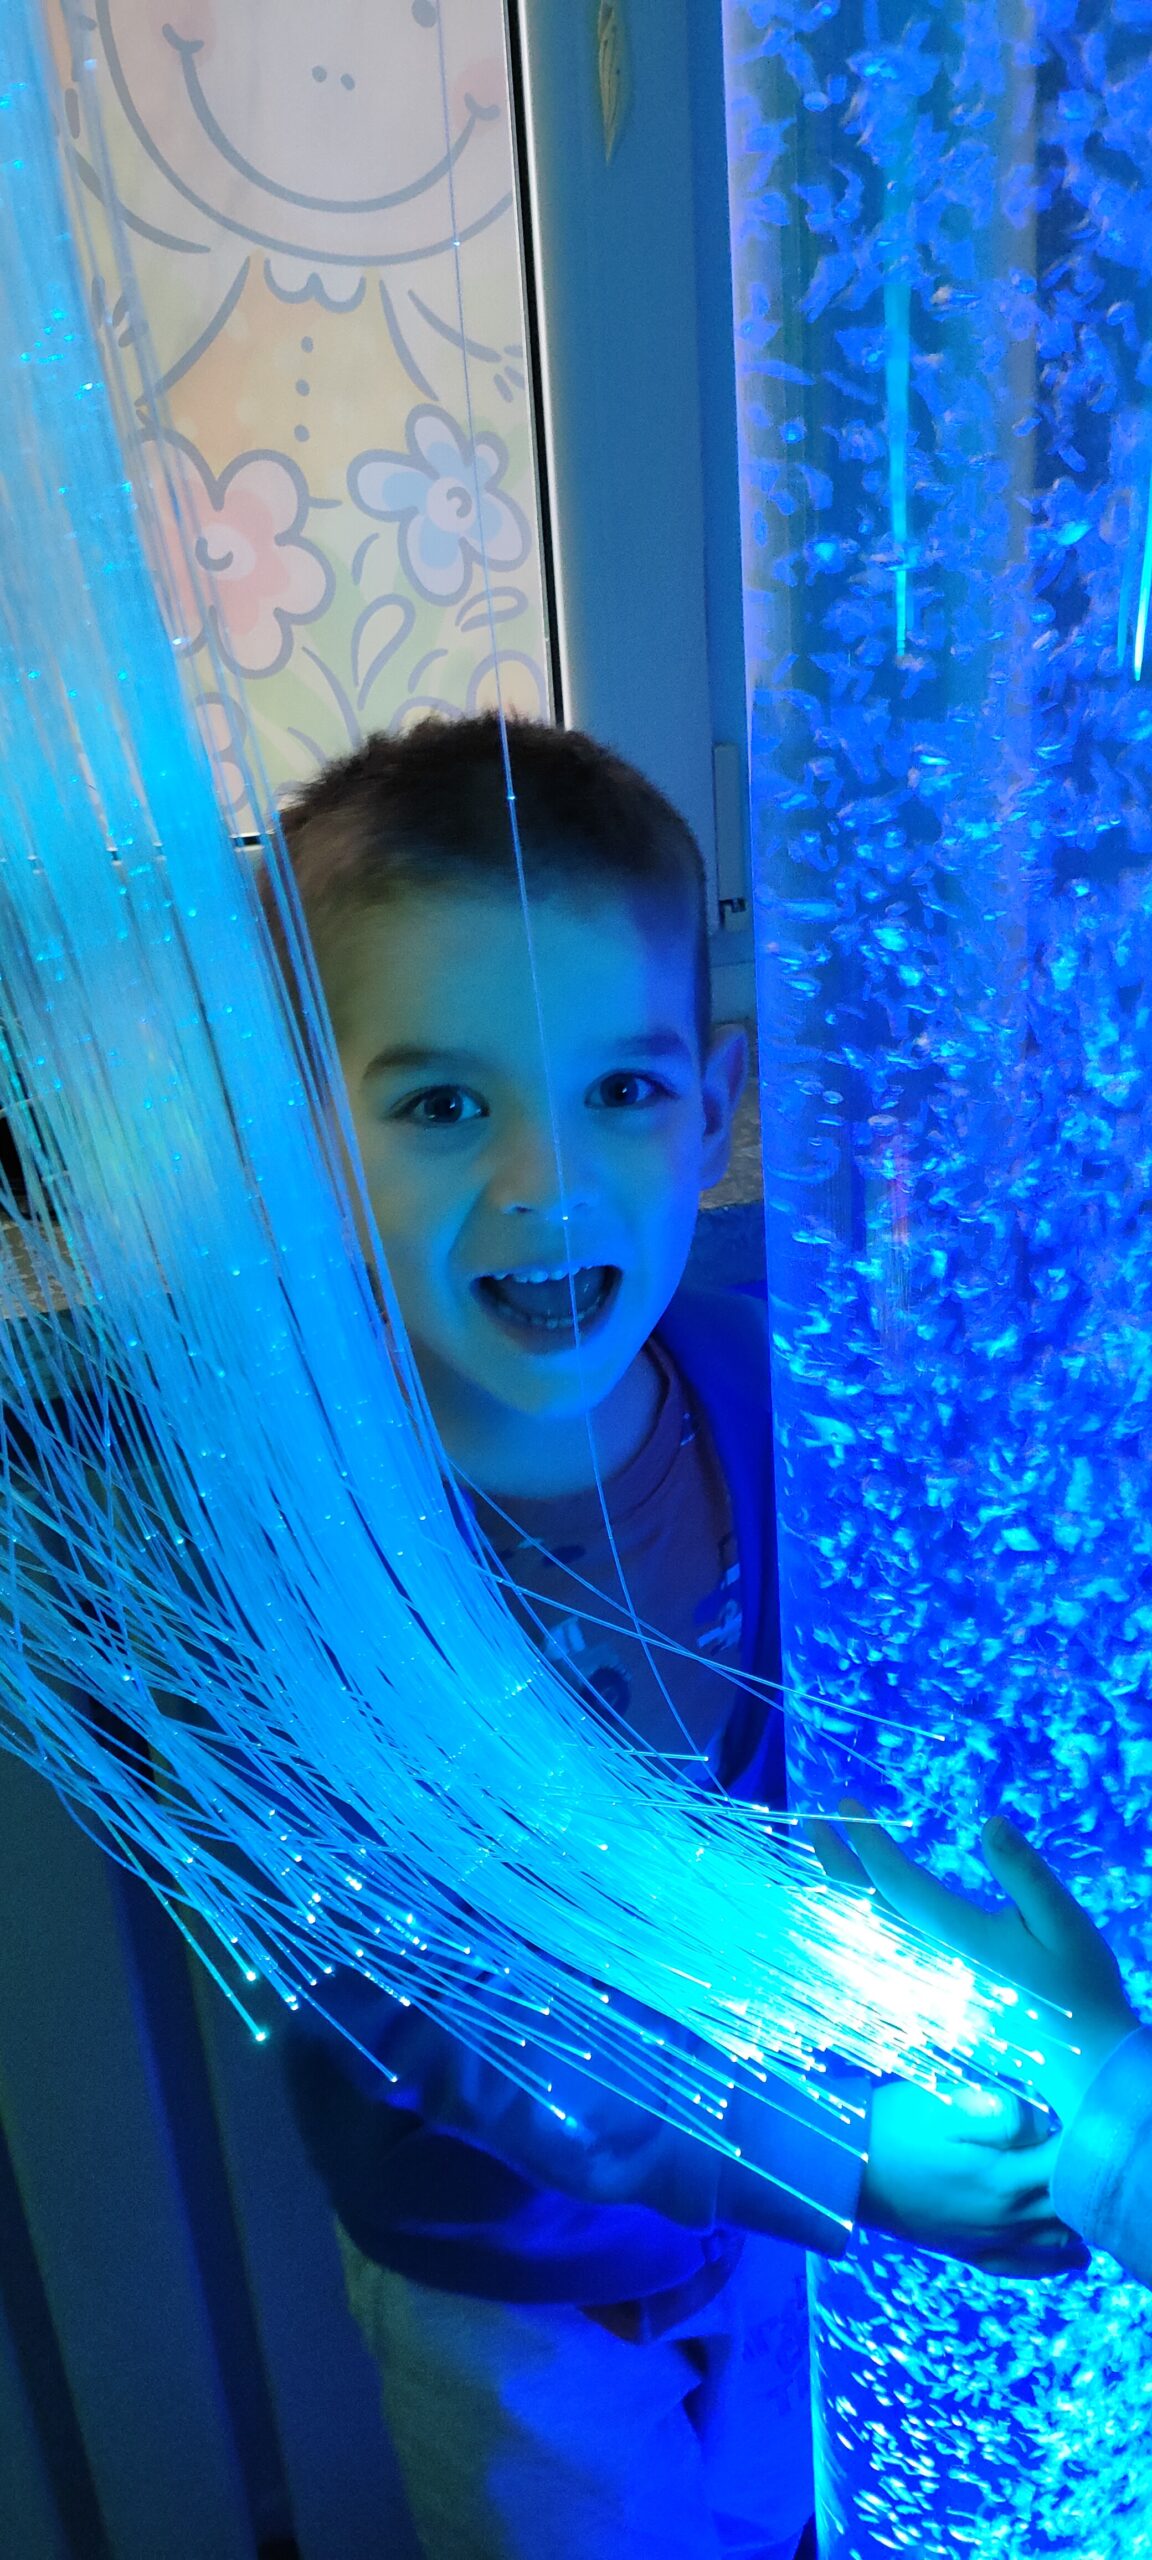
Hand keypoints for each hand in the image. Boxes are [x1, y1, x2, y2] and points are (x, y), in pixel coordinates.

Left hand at [810, 1804, 1138, 2129]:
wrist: (1085, 2065)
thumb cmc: (1078, 1985)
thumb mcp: (1062, 1921)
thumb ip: (1023, 1872)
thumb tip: (989, 1822)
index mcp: (957, 1940)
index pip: (896, 1882)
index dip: (868, 1840)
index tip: (847, 1803)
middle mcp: (928, 1967)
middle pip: (863, 1912)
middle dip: (833, 1864)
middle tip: (812, 1821)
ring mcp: (923, 1994)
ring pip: (862, 1942)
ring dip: (834, 1899)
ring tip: (820, 1863)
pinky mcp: (927, 2011)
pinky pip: (873, 1972)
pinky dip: (850, 1940)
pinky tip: (844, 1921)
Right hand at [860, 2075, 1088, 2277]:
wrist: (841, 2168)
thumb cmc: (893, 2126)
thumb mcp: (944, 2104)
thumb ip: (1004, 2113)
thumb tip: (1044, 2123)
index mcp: (1003, 2179)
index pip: (1067, 2166)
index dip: (1084, 2144)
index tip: (1088, 2122)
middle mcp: (1003, 2218)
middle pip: (1068, 2206)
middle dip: (1085, 2183)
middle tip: (1092, 2157)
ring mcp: (985, 2240)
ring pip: (1054, 2240)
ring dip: (1076, 2220)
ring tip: (1089, 2200)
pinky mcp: (966, 2251)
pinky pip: (1024, 2266)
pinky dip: (1051, 2260)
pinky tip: (1066, 2255)